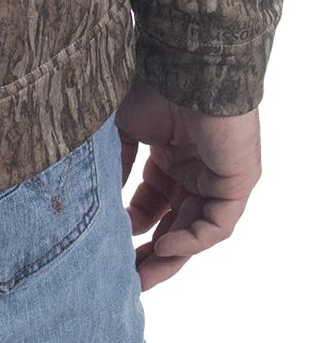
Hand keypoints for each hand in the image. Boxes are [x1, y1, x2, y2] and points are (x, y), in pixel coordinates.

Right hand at [115, 79, 260, 290]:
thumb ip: (118, 165)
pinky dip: (192, 239)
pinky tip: (165, 246)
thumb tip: (104, 201)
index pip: (154, 203)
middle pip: (175, 223)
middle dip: (152, 253)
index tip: (109, 243)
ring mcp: (218, 179)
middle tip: (128, 278)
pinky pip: (217, 224)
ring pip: (196, 230)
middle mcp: (196, 171)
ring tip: (144, 276)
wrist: (186, 64)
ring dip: (171, 255)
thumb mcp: (124, 129)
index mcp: (171, 157)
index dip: (133, 225)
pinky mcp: (237, 183)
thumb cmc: (154, 85)